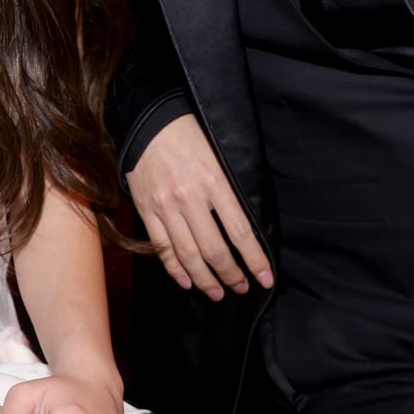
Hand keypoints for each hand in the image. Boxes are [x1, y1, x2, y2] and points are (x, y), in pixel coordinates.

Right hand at [128, 114, 272, 299]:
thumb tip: (250, 223)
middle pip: (215, 250)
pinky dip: (175, 269)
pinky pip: (162, 248)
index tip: (266, 278)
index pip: (241, 232)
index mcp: (216, 181)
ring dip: (206, 280)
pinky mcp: (146, 210)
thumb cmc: (189, 134)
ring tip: (217, 293)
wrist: (147, 120)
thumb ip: (232, 187)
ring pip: (189, 255)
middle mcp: (190, 198)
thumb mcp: (219, 153)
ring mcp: (166, 207)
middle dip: (232, 276)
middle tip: (242, 288)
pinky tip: (186, 282)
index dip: (255, 260)